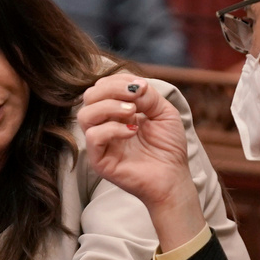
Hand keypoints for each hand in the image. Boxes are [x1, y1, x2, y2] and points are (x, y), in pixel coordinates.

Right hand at [78, 75, 192, 207]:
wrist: (173, 178)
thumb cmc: (169, 147)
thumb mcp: (164, 112)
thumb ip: (148, 95)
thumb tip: (134, 85)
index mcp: (116, 111)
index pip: (103, 86)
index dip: (119, 81)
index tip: (141, 87)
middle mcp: (104, 125)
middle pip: (89, 96)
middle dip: (112, 89)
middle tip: (135, 98)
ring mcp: (100, 143)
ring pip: (85, 115)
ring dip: (109, 107)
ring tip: (132, 113)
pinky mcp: (99, 160)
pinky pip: (93, 137)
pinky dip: (113, 129)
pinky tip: (132, 132)